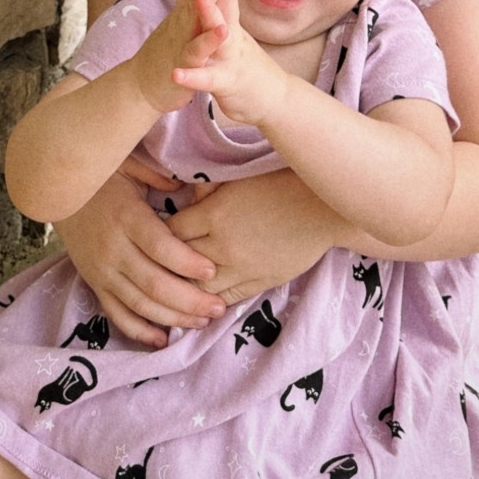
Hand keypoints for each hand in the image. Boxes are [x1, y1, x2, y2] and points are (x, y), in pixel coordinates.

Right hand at [55, 168, 228, 347]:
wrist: (58, 195)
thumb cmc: (102, 178)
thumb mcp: (129, 165)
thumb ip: (159, 175)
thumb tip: (189, 186)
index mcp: (126, 218)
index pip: (159, 246)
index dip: (186, 262)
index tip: (212, 271)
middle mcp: (113, 249)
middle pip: (153, 283)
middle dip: (189, 300)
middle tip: (218, 307)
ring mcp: (102, 271)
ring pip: (139, 304)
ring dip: (172, 318)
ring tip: (202, 322)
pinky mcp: (94, 284)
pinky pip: (117, 314)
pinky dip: (139, 331)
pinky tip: (162, 340)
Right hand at [128, 0, 221, 115]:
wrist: (140, 86)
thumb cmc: (165, 51)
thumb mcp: (177, 22)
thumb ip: (189, 0)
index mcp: (183, 12)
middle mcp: (181, 22)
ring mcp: (181, 41)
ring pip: (196, 17)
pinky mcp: (184, 65)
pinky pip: (197, 52)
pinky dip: (207, 42)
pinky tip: (222, 31)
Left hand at [167, 169, 339, 306]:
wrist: (320, 208)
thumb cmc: (279, 184)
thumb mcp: (237, 178)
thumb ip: (208, 189)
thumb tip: (184, 195)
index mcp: (215, 214)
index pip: (172, 232)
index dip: (162, 234)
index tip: (158, 234)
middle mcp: (223, 245)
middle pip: (180, 264)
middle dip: (168, 264)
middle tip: (158, 265)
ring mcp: (242, 268)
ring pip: (200, 287)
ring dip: (187, 287)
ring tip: (176, 287)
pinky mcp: (259, 282)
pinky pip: (227, 298)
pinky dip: (211, 300)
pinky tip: (203, 300)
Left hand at [170, 0, 291, 130]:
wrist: (274, 101)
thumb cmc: (248, 65)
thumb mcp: (236, 34)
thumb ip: (227, 10)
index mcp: (232, 24)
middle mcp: (233, 37)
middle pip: (225, 3)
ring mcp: (231, 58)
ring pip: (219, 36)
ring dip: (210, 15)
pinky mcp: (227, 83)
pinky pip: (207, 79)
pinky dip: (193, 77)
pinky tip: (176, 73)